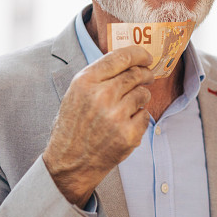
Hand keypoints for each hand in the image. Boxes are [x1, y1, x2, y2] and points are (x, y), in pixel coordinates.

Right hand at [43, 45, 153, 205]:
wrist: (69, 163)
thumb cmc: (73, 126)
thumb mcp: (75, 94)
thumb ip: (98, 77)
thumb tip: (128, 62)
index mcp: (85, 82)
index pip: (120, 57)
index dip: (138, 54)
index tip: (146, 56)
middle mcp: (101, 96)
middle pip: (136, 74)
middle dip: (145, 74)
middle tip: (148, 76)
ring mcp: (116, 116)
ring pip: (143, 94)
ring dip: (141, 97)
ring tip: (128, 106)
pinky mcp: (128, 134)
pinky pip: (145, 115)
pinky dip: (139, 118)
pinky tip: (125, 124)